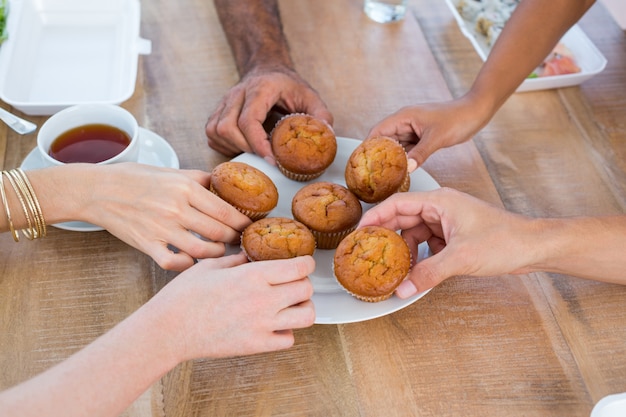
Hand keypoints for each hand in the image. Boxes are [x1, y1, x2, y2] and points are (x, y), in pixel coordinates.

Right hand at [76, 163, 250, 270]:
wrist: (98, 190)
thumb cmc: (135, 179)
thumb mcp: (171, 172)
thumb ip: (200, 179)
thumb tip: (226, 185)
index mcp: (185, 188)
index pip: (226, 211)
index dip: (243, 223)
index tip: (250, 228)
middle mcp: (175, 208)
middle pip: (219, 232)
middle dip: (234, 239)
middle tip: (239, 241)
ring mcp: (161, 229)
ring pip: (202, 250)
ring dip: (217, 254)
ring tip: (220, 251)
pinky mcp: (146, 244)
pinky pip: (174, 263)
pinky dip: (188, 265)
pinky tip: (193, 260)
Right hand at [153, 253, 315, 359]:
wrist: (168, 330)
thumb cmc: (184, 296)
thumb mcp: (210, 266)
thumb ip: (238, 259)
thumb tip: (252, 255)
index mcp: (253, 276)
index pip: (299, 267)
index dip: (306, 263)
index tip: (302, 263)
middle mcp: (263, 300)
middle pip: (307, 290)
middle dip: (304, 283)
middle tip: (293, 283)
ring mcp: (262, 325)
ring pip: (307, 316)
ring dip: (302, 308)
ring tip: (290, 305)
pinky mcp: (256, 346)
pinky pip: (289, 340)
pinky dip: (286, 332)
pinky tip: (274, 325)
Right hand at [206, 66, 332, 161]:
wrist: (267, 68)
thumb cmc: (287, 85)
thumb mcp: (309, 95)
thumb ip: (320, 114)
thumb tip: (326, 136)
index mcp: (260, 88)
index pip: (248, 120)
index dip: (258, 144)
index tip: (272, 159)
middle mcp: (237, 94)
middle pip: (227, 128)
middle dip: (246, 149)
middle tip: (265, 157)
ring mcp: (224, 102)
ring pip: (215, 131)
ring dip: (233, 147)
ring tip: (254, 151)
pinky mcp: (217, 111)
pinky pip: (212, 134)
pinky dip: (224, 146)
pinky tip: (243, 146)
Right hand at [359, 188, 537, 295]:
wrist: (534, 248)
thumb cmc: (504, 240)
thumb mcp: (461, 258)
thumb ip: (427, 274)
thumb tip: (401, 290)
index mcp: (440, 201)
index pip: (397, 204)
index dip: (375, 216)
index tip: (359, 232)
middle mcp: (441, 208)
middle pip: (403, 219)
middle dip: (387, 236)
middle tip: (368, 252)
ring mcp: (447, 222)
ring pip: (415, 234)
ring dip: (404, 251)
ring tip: (390, 267)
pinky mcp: (454, 236)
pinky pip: (427, 245)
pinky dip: (419, 257)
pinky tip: (414, 271)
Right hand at [367, 96, 490, 169]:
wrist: (475, 113)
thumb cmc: (457, 118)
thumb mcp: (436, 138)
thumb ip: (420, 154)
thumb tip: (407, 169)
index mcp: (404, 117)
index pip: (378, 131)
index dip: (367, 146)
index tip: (361, 161)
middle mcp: (405, 122)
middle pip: (383, 140)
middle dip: (377, 155)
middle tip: (371, 173)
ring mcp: (413, 130)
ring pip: (395, 146)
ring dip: (391, 158)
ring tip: (383, 175)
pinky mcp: (421, 137)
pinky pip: (407, 149)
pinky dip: (403, 159)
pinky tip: (401, 170)